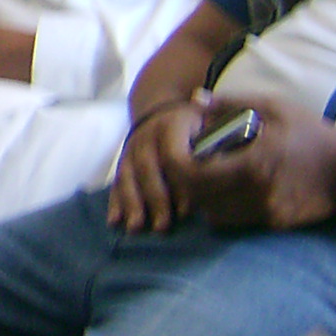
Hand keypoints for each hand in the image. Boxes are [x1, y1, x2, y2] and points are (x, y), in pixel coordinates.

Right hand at [107, 95, 206, 232]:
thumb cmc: (197, 123)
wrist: (164, 108)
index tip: (188, 209)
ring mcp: (131, 147)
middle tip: (162, 227)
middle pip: (146, 168)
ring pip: (127, 175)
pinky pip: (116, 180)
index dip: (180, 184)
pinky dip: (115, 201)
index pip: (172, 155)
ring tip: (136, 228)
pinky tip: (115, 221)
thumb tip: (221, 166)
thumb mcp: (210, 123)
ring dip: (131, 203)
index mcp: (172, 124)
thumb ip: (216, 142)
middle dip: (155, 199)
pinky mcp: (123, 159)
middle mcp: (147, 134)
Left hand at [169, 95, 335, 231]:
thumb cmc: (312, 133)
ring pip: (215, 216)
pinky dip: (228, 208)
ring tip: (212, 177)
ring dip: (205, 199)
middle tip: (191, 165)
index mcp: (252, 165)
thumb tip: (195, 100)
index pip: (193, 175)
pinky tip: (235, 188)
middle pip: (198, 199)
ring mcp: (268, 214)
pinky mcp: (277, 225)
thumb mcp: (274, 108)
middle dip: (188, 183)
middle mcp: (257, 195)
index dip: (178, 165)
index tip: (181, 152)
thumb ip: (231, 103)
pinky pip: (238, 222)